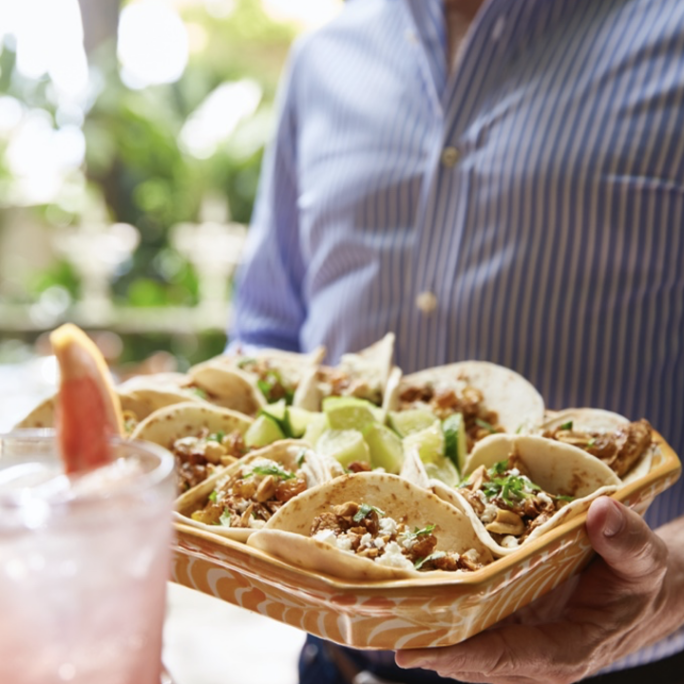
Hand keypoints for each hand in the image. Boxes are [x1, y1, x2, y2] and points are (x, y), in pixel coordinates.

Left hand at [395, 497, 679, 683]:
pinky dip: (447, 617)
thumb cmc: (641, 578)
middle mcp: (538, 654)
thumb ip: (625, 540)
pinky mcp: (514, 624)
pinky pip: (475, 628)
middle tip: (387, 630)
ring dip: (432, 635)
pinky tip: (418, 596)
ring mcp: (522, 641)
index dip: (466, 657)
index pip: (509, 658)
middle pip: (477, 660)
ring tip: (389, 615)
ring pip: (470, 649)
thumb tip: (602, 511)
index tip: (422, 652)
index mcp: (568, 649)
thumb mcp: (642, 558)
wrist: (643, 589)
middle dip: (433, 649)